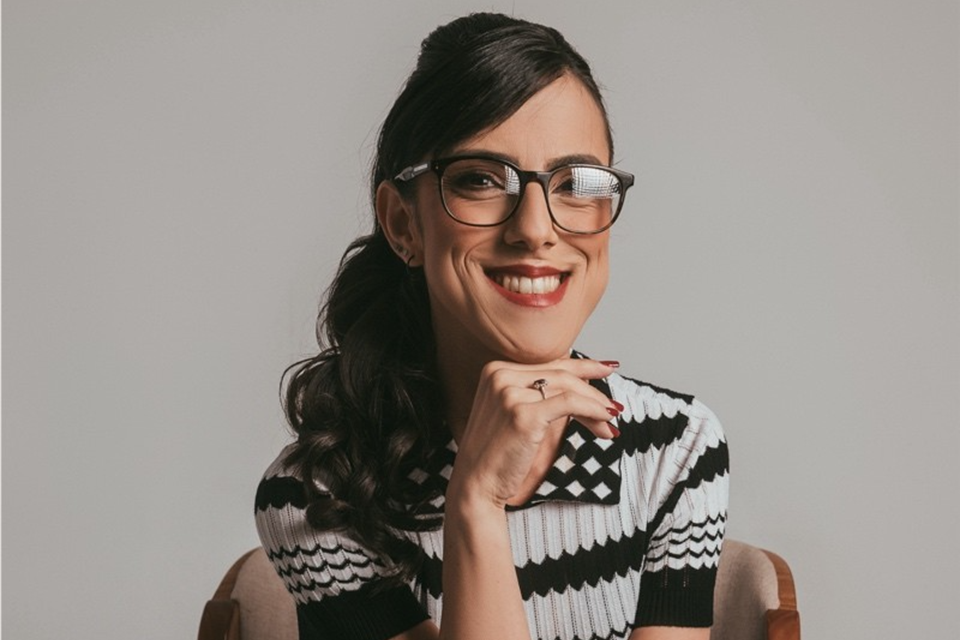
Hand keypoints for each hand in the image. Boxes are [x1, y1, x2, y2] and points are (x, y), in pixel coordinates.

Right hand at [447, 357, 620, 509]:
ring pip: (568, 389)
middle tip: (615, 409)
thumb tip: (585, 386)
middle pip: (561, 375)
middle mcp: (500, 375)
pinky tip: (605, 421)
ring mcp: (509, 392)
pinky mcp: (523, 414)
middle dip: (593, 392)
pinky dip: (593, 411)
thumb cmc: (499, 456)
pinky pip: (570, 404)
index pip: (550, 365)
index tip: (606, 369)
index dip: (583, 367)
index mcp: (496, 370)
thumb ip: (542, 396)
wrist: (477, 486)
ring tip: (611, 424)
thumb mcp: (518, 415)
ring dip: (597, 406)